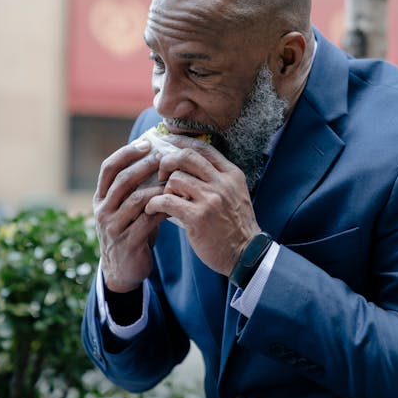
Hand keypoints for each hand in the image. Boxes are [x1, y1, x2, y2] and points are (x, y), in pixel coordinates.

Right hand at [94, 138, 166, 292]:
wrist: (122, 272)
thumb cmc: (129, 231)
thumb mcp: (125, 209)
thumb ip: (133, 189)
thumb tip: (156, 156)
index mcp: (100, 198)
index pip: (108, 168)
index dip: (126, 153)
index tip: (146, 143)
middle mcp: (102, 211)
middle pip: (122, 180)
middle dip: (145, 165)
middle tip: (165, 156)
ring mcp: (113, 228)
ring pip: (136, 199)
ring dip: (157, 187)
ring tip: (174, 179)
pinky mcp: (127, 243)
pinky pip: (147, 220)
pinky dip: (163, 209)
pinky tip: (176, 202)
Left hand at [144, 136, 260, 275]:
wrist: (246, 254)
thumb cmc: (234, 225)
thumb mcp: (234, 194)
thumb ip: (216, 178)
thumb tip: (185, 163)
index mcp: (231, 174)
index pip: (203, 148)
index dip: (180, 143)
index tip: (165, 144)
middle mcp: (222, 182)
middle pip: (186, 156)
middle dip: (168, 161)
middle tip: (160, 174)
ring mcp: (211, 199)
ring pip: (175, 178)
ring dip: (164, 188)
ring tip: (164, 200)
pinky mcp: (198, 217)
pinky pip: (166, 201)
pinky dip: (154, 204)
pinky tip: (152, 210)